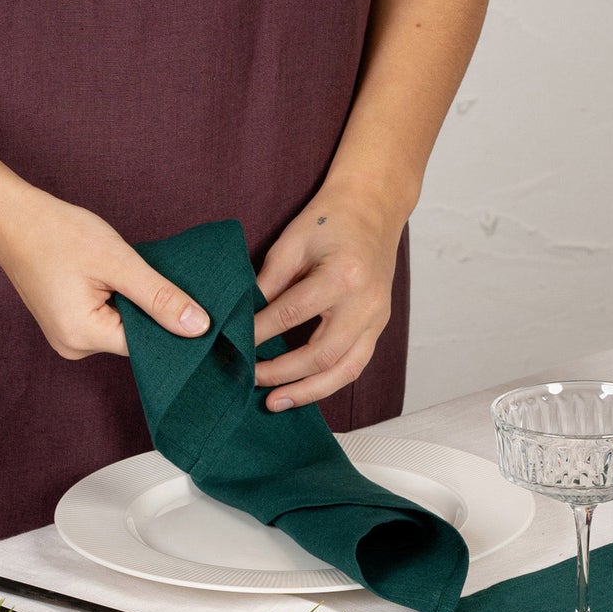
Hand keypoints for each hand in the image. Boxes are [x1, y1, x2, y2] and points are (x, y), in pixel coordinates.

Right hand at [0, 189, 208, 358]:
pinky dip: (114, 301)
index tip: (183, 298)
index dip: (168, 322)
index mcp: (83, 336)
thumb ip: (160, 297)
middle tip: (146, 273)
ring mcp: (66, 338)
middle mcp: (73, 347)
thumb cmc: (57, 233)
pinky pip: (104, 320)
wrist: (10, 218)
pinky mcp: (65, 325)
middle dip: (147, 310)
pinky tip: (107, 276)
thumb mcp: (118, 262)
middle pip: (133, 338)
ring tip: (118, 271)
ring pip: (120, 328)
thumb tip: (198, 327)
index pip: (146, 345)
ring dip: (130, 303)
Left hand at [252, 184, 403, 410]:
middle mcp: (365, 303)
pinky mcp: (378, 326)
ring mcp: (377, 318)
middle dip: (282, 373)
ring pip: (344, 370)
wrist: (373, 208)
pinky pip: (355, 366)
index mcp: (343, 276)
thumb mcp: (292, 242)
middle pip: (321, 354)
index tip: (233, 344)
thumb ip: (268, 281)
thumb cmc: (330, 220)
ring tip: (275, 403)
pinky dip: (327, 383)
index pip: (291, 314)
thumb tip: (241, 319)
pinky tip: (301, 391)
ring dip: (307, 391)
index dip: (259, 333)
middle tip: (249, 379)